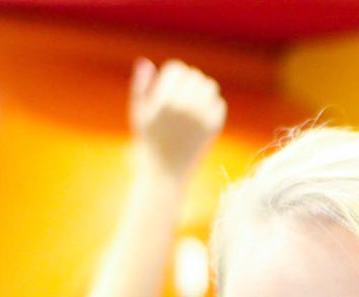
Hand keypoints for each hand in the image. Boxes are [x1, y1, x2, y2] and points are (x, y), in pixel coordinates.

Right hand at [128, 58, 225, 179]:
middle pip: (194, 75)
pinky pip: (219, 103)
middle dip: (188, 81)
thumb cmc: (150, 141)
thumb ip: (141, 86)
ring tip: (192, 100)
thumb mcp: (139, 113)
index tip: (169, 84)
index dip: (173, 73)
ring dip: (202, 89)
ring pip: (210, 86)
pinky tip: (201, 114)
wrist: (167, 172)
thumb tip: (145, 62)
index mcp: (164, 101)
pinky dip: (211, 105)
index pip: (177, 68)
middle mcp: (185, 107)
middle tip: (181, 93)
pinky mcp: (214, 127)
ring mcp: (202, 117)